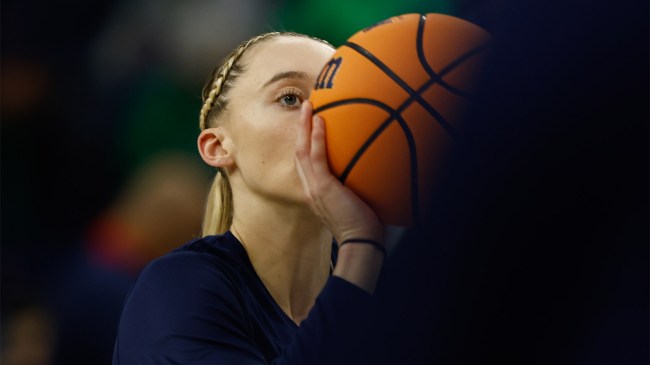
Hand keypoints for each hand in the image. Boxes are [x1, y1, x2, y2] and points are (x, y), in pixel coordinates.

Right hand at [294, 100, 383, 245]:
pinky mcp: (322, 187)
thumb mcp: (354, 203)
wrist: (361, 242)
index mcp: (315, 194)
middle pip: (299, 153)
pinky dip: (316, 137)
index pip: (306, 165)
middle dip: (300, 130)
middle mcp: (310, 189)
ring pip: (302, 151)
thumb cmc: (364, 227)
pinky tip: (319, 120)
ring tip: (309, 106)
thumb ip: (354, 188)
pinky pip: (315, 156)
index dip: (306, 144)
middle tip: (306, 109)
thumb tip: (371, 172)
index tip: (311, 127)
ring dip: (304, 127)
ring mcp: (313, 188)